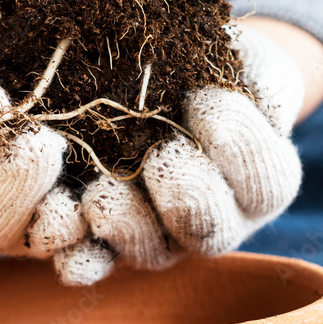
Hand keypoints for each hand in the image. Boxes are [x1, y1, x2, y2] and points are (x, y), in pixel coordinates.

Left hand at [53, 26, 303, 284]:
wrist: (164, 84)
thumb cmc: (213, 71)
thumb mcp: (246, 62)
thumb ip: (258, 78)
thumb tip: (241, 90)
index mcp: (258, 185)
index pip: (265, 183)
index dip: (240, 148)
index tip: (207, 100)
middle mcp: (214, 223)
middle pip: (209, 232)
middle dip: (187, 196)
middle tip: (162, 157)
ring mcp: (159, 239)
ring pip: (150, 251)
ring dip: (126, 227)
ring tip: (101, 195)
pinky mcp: (105, 244)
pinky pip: (92, 261)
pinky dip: (75, 254)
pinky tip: (58, 228)